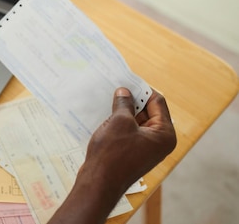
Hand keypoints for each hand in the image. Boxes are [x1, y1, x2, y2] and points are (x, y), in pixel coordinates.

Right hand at [47, 87, 175, 223]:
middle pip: (148, 111)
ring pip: (136, 121)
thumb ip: (124, 103)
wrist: (99, 182)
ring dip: (123, 112)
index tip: (127, 79)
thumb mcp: (119, 122)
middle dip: (132, 100)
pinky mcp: (132, 152)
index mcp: (164, 134)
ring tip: (108, 100)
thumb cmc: (112, 153)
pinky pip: (129, 132)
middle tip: (115, 87)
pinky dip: (119, 123)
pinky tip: (105, 115)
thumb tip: (125, 91)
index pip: (157, 102)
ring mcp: (145, 148)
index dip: (142, 89)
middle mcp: (159, 141)